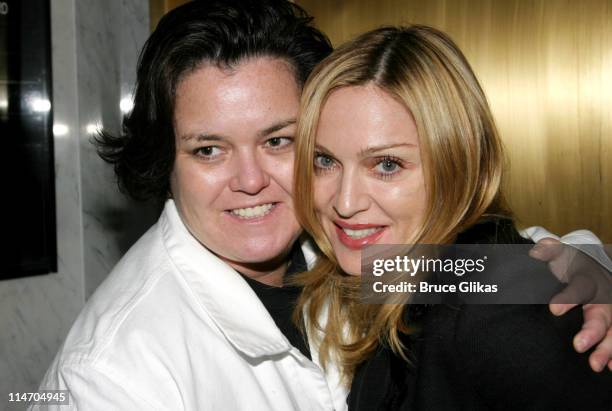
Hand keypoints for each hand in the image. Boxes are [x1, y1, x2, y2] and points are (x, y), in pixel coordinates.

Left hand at [530, 237, 611, 371]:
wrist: (594, 264)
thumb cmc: (573, 261)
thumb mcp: (562, 253)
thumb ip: (550, 250)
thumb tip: (538, 249)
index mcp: (589, 279)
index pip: (580, 288)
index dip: (569, 298)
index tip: (554, 310)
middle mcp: (604, 296)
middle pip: (602, 315)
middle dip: (592, 331)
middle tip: (578, 345)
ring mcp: (610, 310)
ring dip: (607, 348)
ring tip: (595, 364)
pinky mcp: (611, 322)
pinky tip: (610, 368)